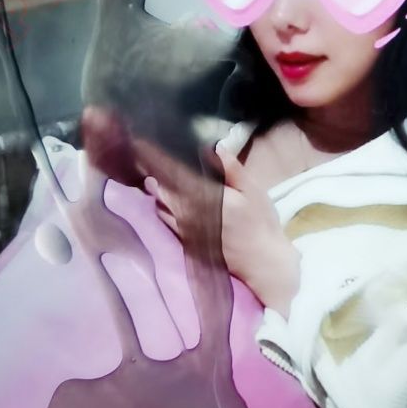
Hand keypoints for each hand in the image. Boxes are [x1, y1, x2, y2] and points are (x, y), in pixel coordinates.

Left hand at [143, 142, 300, 317]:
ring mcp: (185, 230)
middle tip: (147, 159)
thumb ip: (232, 169)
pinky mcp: (186, 242)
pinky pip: (167, 222)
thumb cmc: (261, 222)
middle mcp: (190, 214)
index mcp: (206, 197)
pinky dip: (163, 209)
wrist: (262, 262)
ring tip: (154, 179)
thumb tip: (214, 146)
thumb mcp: (253, 191)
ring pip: (161, 207)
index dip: (158, 159)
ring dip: (157, 193)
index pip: (175, 174)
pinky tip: (166, 202)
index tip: (144, 145)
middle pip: (162, 190)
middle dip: (155, 175)